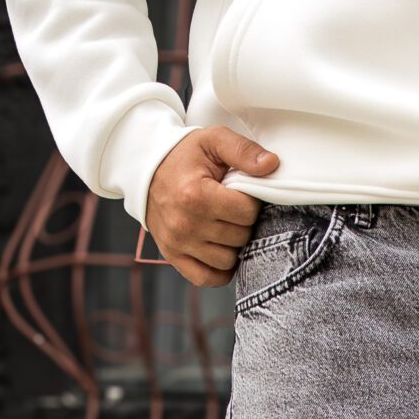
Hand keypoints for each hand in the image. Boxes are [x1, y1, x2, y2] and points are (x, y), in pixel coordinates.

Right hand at [144, 126, 279, 286]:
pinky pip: (207, 278)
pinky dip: (219, 269)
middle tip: (231, 207)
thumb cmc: (184, 156)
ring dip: (232, 245)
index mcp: (195, 195)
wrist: (146, 169)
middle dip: (242, 222)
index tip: (240, 193)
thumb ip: (243, 150)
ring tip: (223, 224)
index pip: (246, 212)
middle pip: (240, 237)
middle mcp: (185, 224)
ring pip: (228, 260)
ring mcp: (178, 244)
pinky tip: (219, 248)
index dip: (250, 202)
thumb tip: (272, 165)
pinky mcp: (173, 257)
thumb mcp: (213, 141)